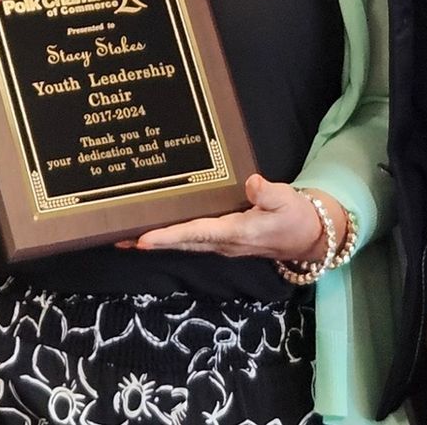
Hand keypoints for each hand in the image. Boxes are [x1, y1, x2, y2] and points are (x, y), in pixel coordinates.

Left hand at [126, 174, 342, 263]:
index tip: (143, 240)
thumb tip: (252, 182)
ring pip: (183, 243)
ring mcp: (222, 244)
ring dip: (155, 241)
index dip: (170, 237)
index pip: (197, 234)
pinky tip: (155, 230)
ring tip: (125, 236)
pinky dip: (171, 237)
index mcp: (237, 232)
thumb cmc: (296, 216)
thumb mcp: (287, 200)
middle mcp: (224, 242)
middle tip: (117, 237)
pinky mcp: (223, 240)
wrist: (308, 237)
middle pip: (180, 243)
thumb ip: (269, 191)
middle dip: (150, 242)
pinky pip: (191, 239)